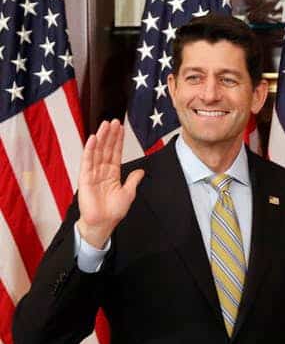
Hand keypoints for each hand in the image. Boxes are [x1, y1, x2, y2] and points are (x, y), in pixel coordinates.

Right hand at [76, 119, 144, 247]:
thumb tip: (141, 170)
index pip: (115, 153)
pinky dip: (89, 150)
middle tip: (114, 121)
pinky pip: (87, 161)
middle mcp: (102, 171)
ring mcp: (93, 173)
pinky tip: (93, 139)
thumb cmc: (114, 211)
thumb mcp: (129, 193)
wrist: (103, 223)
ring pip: (97, 152)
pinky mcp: (85, 178)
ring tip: (105, 125)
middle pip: (106, 149)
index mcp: (112, 173)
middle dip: (110, 135)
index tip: (120, 128)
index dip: (118, 141)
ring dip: (101, 138)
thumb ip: (133, 180)